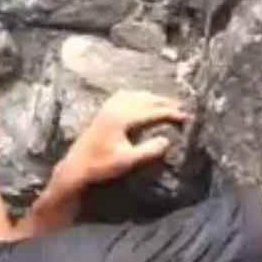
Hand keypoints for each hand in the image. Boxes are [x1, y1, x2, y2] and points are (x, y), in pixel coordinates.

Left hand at [61, 90, 185, 183]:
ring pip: (135, 95)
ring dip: (152, 98)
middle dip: (165, 103)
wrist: (76, 166)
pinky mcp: (103, 111)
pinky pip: (124, 96)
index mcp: (122, 118)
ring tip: (167, 104)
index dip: (170, 114)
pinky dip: (138, 96)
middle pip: (145, 100)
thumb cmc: (101, 165)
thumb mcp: (128, 161)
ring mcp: (107, 107)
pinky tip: (142, 100)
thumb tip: (167, 140)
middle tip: (182, 108)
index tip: (186, 118)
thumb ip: (149, 151)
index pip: (152, 111)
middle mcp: (115, 108)